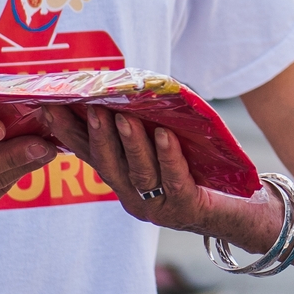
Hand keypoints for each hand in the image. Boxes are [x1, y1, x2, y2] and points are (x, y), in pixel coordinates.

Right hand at [43, 105, 283, 253]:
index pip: (90, 155)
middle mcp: (134, 197)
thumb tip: (132, 84)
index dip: (69, 132)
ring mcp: (158, 206)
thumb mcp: (167, 142)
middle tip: (89, 107)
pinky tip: (165, 135)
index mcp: (124, 180)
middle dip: (96, 135)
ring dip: (129, 143)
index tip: (50, 107)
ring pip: (138, 173)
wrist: (243, 208)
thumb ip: (147, 122)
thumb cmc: (201, 169)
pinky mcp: (186, 208)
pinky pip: (173, 180)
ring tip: (122, 116)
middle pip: (108, 166)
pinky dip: (168, 155)